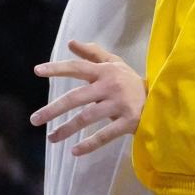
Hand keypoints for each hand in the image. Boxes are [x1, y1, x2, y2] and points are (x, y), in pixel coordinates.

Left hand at [30, 40, 146, 156]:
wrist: (160, 100)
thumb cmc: (130, 82)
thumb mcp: (114, 64)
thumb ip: (93, 53)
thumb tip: (71, 42)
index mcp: (105, 71)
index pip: (77, 68)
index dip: (57, 69)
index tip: (37, 71)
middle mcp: (110, 85)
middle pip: (77, 96)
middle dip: (53, 108)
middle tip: (34, 119)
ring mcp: (119, 104)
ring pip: (87, 117)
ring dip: (66, 129)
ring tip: (50, 138)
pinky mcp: (129, 121)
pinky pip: (105, 134)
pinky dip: (89, 144)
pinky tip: (74, 151)